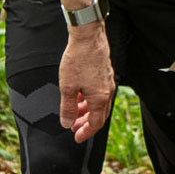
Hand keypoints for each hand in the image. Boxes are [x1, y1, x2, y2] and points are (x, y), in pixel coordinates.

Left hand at [58, 24, 113, 143]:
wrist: (88, 35)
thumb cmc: (78, 59)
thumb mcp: (67, 87)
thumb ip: (68, 108)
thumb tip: (67, 123)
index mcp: (99, 98)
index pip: (95, 123)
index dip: (85, 133)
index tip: (76, 138)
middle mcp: (107, 91)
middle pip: (99, 115)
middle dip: (85, 123)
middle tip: (73, 127)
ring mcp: (107, 82)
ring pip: (98, 103)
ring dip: (86, 111)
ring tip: (73, 112)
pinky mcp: (105, 73)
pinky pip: (98, 93)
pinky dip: (89, 99)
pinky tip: (78, 96)